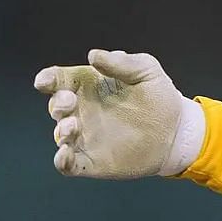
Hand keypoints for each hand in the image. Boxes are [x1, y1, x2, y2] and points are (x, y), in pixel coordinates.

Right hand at [34, 50, 188, 178]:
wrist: (176, 131)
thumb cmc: (159, 96)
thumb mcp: (145, 70)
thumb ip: (120, 62)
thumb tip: (93, 55)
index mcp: (88, 86)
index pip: (59, 80)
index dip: (48, 79)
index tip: (45, 81)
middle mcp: (82, 111)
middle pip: (57, 106)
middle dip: (58, 103)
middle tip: (70, 101)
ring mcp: (85, 137)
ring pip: (60, 135)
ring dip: (61, 131)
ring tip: (72, 127)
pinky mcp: (92, 161)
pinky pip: (67, 164)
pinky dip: (61, 160)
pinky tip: (65, 154)